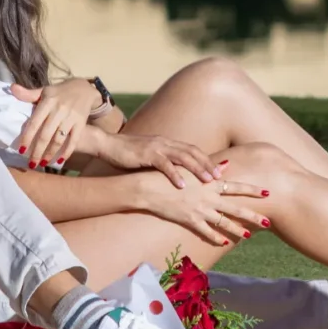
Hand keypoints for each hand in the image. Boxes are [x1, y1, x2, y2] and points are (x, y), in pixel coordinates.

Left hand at [15, 77, 104, 170]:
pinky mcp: (81, 123)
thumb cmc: (59, 92)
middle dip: (37, 151)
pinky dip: (66, 152)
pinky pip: (73, 140)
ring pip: (58, 140)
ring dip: (50, 154)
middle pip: (46, 135)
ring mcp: (71, 117)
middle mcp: (59, 110)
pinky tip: (59, 161)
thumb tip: (12, 89)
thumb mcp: (44, 90)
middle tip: (31, 163)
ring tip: (42, 163)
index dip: (27, 137)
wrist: (84, 88)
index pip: (34, 123)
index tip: (21, 150)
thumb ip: (28, 94)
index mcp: (47, 102)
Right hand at [83, 129, 220, 189]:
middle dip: (207, 164)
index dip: (206, 160)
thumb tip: (177, 170)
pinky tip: (181, 185)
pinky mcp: (146, 154)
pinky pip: (163, 165)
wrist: (108, 145)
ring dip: (196, 168)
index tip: (219, 172)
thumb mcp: (150, 155)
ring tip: (207, 181)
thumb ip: (164, 160)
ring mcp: (157, 147)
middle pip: (192, 152)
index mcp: (167, 143)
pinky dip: (174, 174)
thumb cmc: (129, 154)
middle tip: (219, 177)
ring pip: (182, 157)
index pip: (192, 150)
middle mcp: (165, 143)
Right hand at [137, 172, 273, 247]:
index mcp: (210, 184)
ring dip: (238, 229)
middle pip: (236, 208)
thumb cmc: (171, 175)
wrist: (150, 188)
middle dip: (253, 215)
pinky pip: (207, 232)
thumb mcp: (191, 170)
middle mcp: (208, 198)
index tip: (268, 192)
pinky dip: (216, 237)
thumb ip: (210, 169)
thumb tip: (226, 165)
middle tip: (269, 221)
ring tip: (250, 235)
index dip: (253, 190)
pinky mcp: (190, 221)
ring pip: (224, 222)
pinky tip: (225, 242)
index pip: (237, 187)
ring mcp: (200, 210)